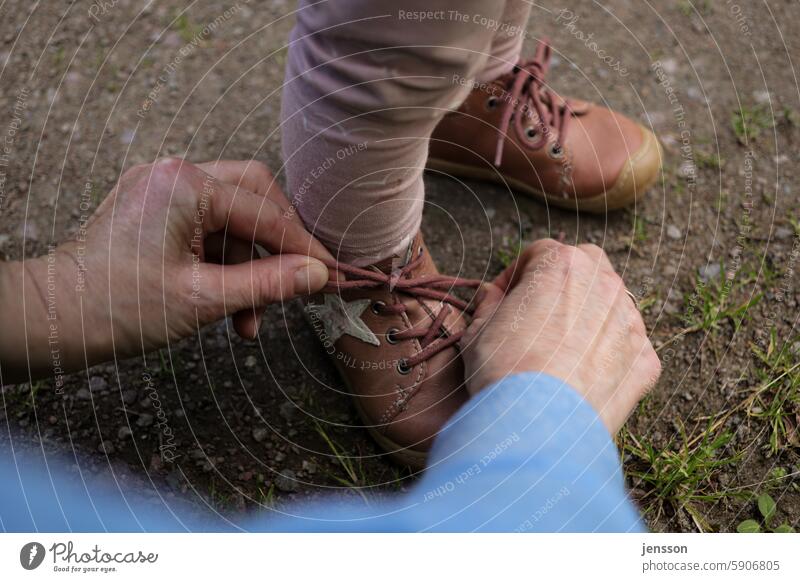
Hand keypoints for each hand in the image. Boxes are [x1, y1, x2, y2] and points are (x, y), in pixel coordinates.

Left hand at [0, 158, 331, 382]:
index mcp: (184, 186)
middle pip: (252, 196)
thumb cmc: (119, 308)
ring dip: (248, 265)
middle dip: (276, 244)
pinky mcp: (153, 211)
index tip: (328, 274)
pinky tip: (228, 309)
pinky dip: (222, 265)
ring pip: (230, 218)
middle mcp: (172, 175)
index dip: (301, 246)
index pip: (264, 211)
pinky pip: (205, 229)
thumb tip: (316, 275)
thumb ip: (268, 283)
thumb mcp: (205, 299)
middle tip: (296, 280)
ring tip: (250, 318)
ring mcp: (160, 190)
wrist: (52, 320)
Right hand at [460, 239, 660, 432]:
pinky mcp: (646, 360)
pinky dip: (610, 355)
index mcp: (561, 264)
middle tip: (536, 316)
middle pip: (585, 266)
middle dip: (561, 284)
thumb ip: (490, 303)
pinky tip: (584, 377)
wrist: (537, 424)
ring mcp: (630, 322)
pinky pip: (628, 347)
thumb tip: (492, 296)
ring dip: (588, 316)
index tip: (501, 300)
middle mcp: (604, 284)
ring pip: (611, 304)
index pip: (538, 253)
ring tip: (560, 350)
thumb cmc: (502, 370)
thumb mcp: (478, 329)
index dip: (514, 276)